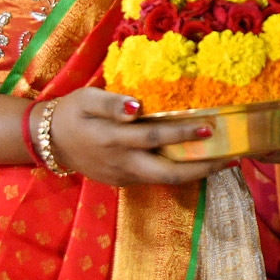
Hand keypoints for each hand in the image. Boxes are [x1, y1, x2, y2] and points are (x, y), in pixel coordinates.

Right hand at [44, 88, 232, 186]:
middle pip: (168, 173)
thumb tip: (138, 106)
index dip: (182, 133)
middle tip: (231, 157)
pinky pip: (154, 178)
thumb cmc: (72, 112)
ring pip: (164, 180)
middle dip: (202, 168)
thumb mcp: (87, 98)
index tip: (210, 127)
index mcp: (112, 139)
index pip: (154, 137)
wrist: (48, 141)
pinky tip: (195, 161)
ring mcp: (122, 176)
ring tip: (222, 160)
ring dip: (195, 173)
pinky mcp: (122, 181)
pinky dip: (178, 172)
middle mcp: (121, 162)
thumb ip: (113, 103)